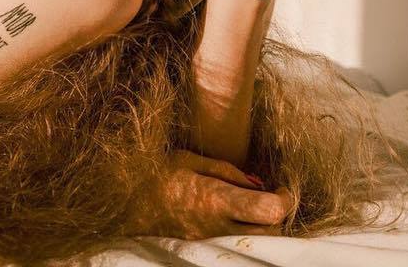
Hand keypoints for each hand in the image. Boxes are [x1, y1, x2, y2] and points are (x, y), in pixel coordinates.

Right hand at [139, 149, 292, 238]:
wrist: (122, 203)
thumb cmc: (154, 174)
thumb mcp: (188, 159)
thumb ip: (227, 171)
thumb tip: (258, 183)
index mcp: (213, 198)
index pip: (268, 209)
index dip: (285, 199)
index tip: (283, 188)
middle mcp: (215, 226)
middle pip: (270, 233)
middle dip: (279, 217)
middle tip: (272, 199)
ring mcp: (209, 242)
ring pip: (256, 245)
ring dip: (264, 228)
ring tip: (255, 210)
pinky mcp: (203, 249)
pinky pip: (236, 246)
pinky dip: (246, 234)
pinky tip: (236, 219)